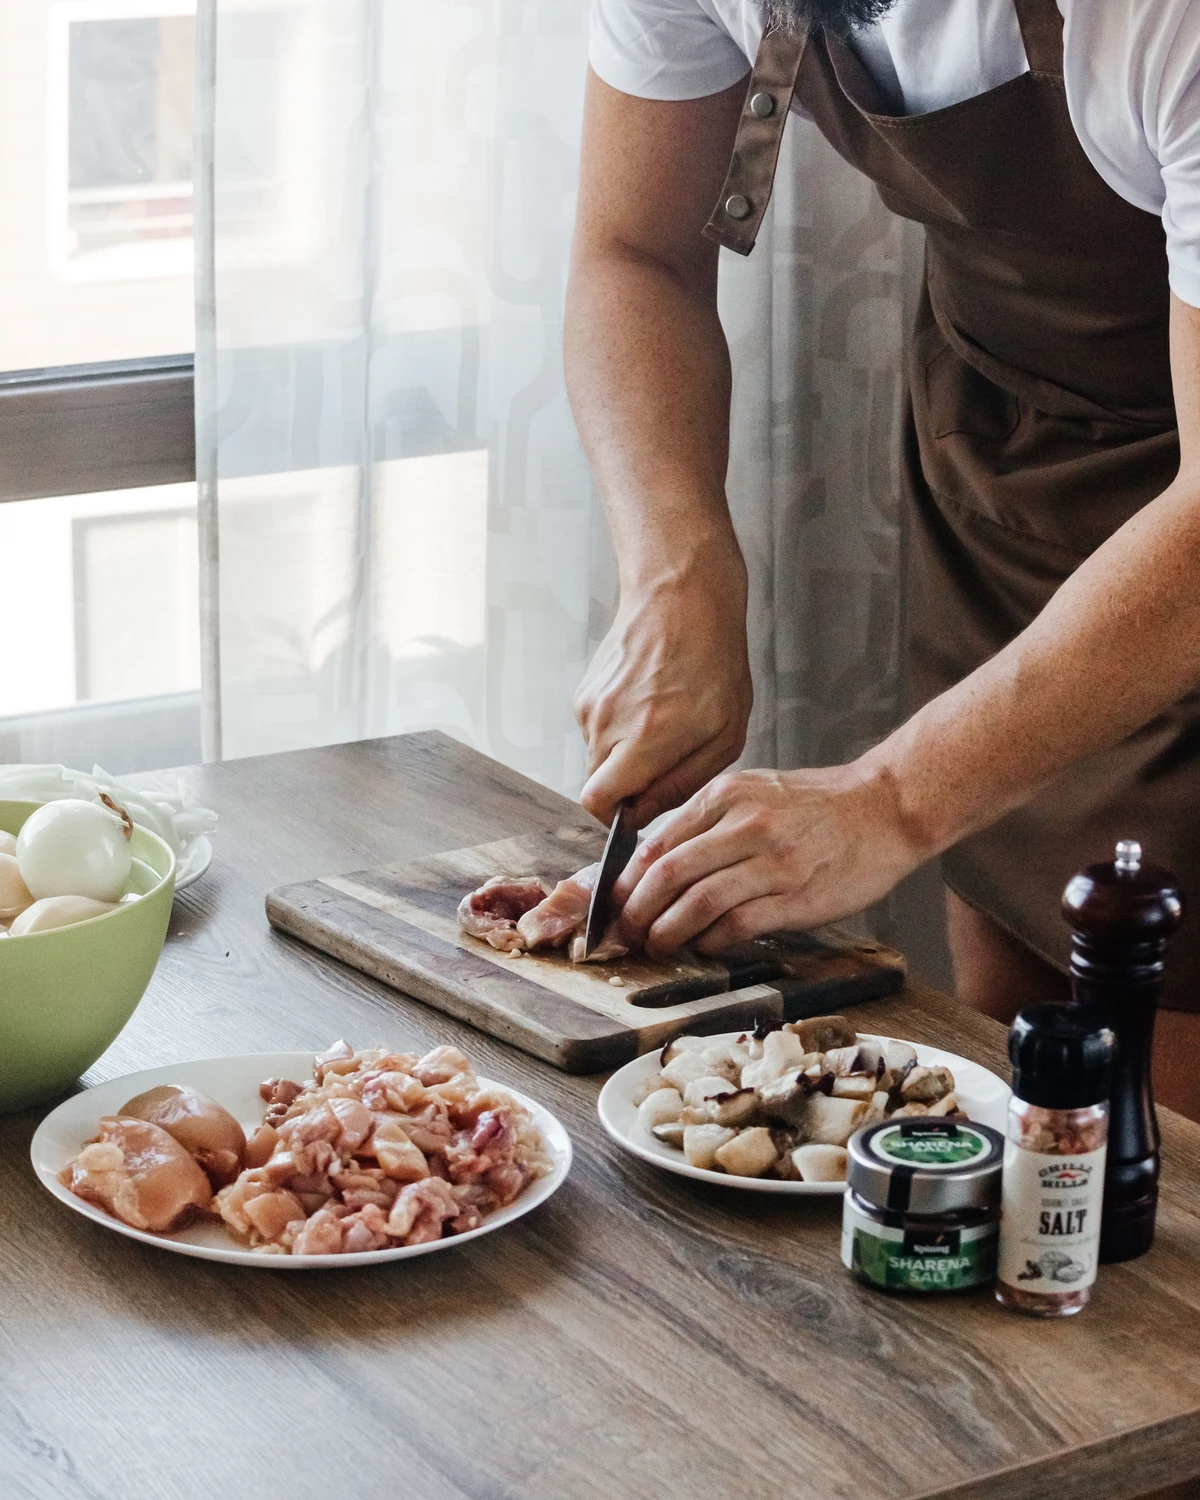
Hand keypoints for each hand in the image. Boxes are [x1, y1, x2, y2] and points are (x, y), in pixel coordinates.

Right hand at [575, 555, 752, 826]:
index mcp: (644, 738)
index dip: (618, 818)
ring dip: (625, 755)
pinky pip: (596, 730)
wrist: (681, 596)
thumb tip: (645, 813)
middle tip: (664, 762)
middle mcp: (607, 723)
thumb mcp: (723, 733)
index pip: (597, 803)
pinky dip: (619, 729)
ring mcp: (590, 705)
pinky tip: (648, 703)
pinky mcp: (584, 691)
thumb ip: (682, 783)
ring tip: (662, 723)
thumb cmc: (713, 659)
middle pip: (597, 785)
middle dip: (626, 787)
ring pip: (597, 757)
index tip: (640, 811)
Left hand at [611, 763, 925, 954]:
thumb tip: (653, 861)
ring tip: (659, 945)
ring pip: (698, 902)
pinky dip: (712, 941)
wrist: (885, 808)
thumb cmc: (817, 806)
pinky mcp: (797, 895)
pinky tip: (706, 946)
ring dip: (669, 931)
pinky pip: (739, 924)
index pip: (655, 843)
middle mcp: (745, 823)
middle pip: (668, 874)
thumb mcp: (754, 792)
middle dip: (638, 911)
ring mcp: (773, 860)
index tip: (613, 906)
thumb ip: (706, 822)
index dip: (625, 882)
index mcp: (726, 795)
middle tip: (628, 933)